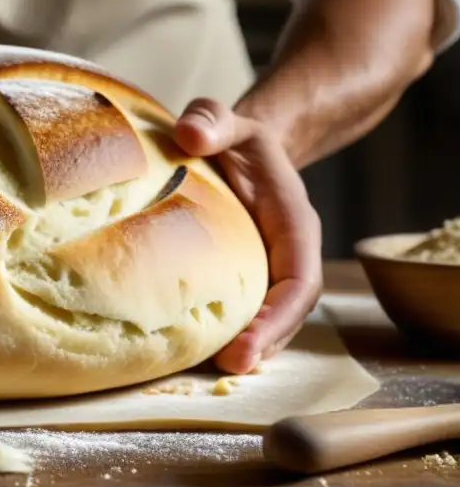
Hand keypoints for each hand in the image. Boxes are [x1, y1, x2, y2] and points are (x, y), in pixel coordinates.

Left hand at [173, 98, 322, 373]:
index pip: (299, 279)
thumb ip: (211, 119)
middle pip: (285, 312)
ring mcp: (263, 270)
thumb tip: (189, 134)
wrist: (230, 147)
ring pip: (264, 321)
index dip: (279, 315)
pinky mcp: (238, 279)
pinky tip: (186, 352)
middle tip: (227, 366)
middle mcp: (284, 255)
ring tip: (202, 368)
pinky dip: (221, 335)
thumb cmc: (230, 135)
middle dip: (263, 343)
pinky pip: (238, 314)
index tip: (250, 342)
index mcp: (293, 224)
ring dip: (242, 348)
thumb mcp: (224, 119)